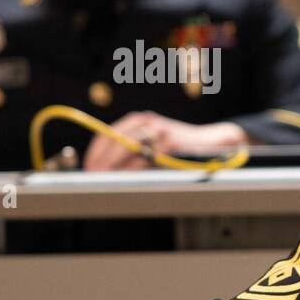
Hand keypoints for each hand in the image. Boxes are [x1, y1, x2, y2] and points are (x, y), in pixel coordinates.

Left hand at [83, 112, 248, 169]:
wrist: (210, 141)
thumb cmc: (179, 147)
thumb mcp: (154, 144)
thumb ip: (133, 152)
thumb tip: (105, 170)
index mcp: (138, 120)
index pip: (108, 134)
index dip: (95, 152)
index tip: (89, 167)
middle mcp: (146, 121)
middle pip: (115, 140)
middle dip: (102, 160)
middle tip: (94, 175)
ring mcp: (159, 130)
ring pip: (128, 149)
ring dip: (116, 166)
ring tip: (108, 179)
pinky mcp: (171, 141)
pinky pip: (147, 157)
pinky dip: (136, 168)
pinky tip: (130, 177)